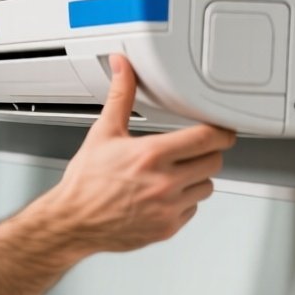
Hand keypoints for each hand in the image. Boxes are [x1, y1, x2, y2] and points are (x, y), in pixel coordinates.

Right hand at [38, 54, 237, 253]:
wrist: (73, 221)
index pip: (207, 138)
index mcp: (151, 154)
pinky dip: (183, 202)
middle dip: (206, 154)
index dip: (221, 132)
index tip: (221, 130)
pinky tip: (163, 196)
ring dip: (196, 179)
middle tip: (191, 151)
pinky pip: (192, 209)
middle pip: (214, 162)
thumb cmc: (85, 181)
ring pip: (206, 186)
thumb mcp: (103, 133)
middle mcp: (164, 182)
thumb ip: (120, 97)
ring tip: (173, 175)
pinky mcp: (168, 227)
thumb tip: (121, 66)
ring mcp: (168, 207)